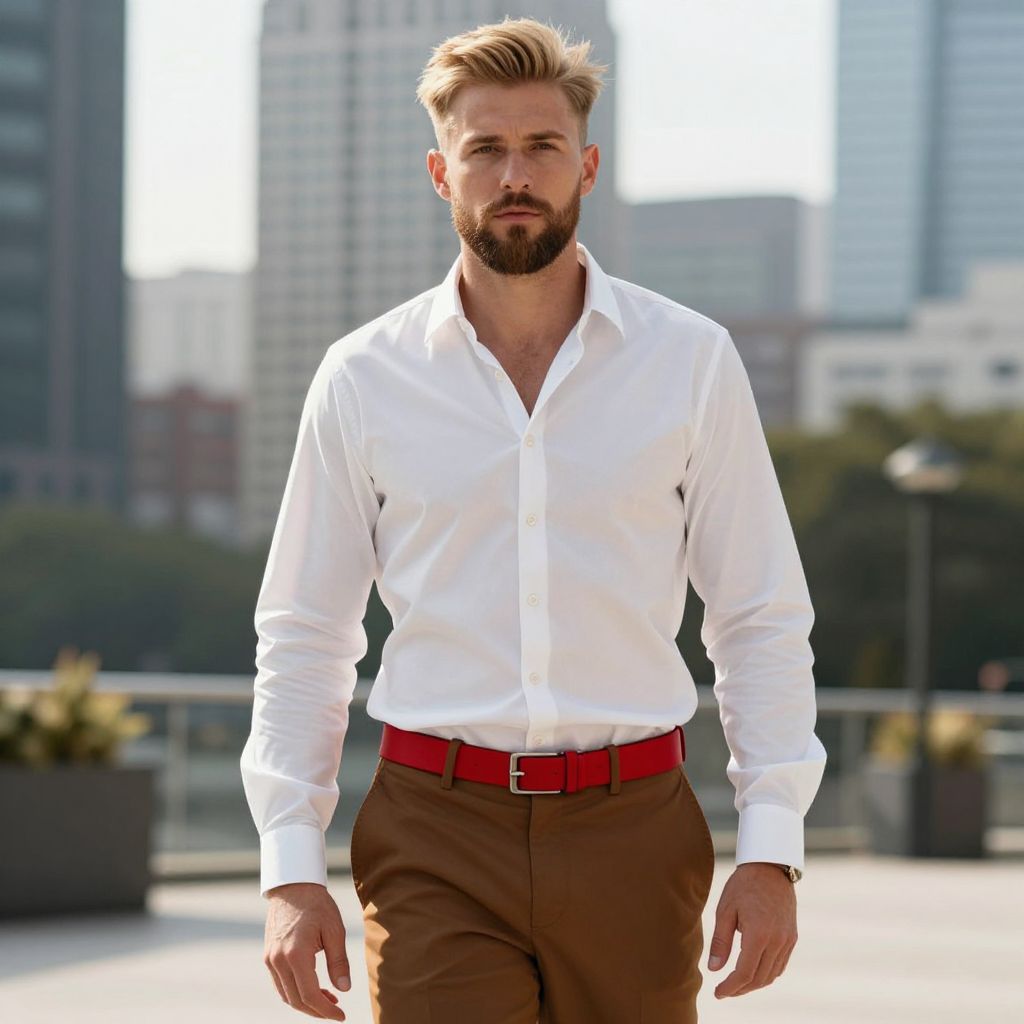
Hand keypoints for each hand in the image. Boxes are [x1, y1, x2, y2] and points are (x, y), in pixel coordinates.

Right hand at [264, 881, 351, 1019]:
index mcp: (296, 954)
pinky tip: (312, 988)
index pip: (310, 995)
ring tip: (328, 1000)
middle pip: (296, 1001)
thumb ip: (338, 961)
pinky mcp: (268, 956)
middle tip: (336, 1011)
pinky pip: (280, 984)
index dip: (326, 1011)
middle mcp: (278, 960)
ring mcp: (270, 959)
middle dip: (317, 1010)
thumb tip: (344, 988)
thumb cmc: (317, 905)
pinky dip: (295, 992)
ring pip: (286, 995)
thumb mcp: (334, 930)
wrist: (293, 886)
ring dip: (306, 1003)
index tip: (341, 1016)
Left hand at [706, 862, 797, 998]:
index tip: (717, 992)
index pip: (744, 973)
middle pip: (759, 978)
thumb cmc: (743, 885)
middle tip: (724, 991)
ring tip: (736, 984)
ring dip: (754, 983)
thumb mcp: (725, 910)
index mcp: (758, 934)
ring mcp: (787, 940)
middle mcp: (777, 941)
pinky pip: (780, 964)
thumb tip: (714, 969)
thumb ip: (721, 942)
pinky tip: (754, 972)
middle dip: (740, 989)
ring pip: (771, 974)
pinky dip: (767, 973)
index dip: (730, 987)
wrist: (770, 866)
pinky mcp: (792, 937)